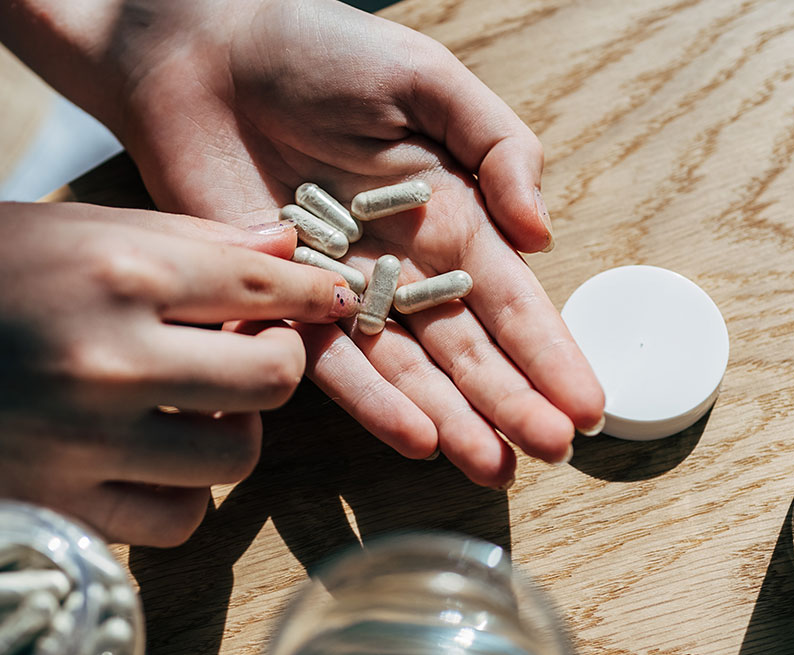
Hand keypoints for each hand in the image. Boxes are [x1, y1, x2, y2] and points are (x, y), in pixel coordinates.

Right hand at [0, 201, 353, 543]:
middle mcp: (113, 359)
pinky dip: (183, 493)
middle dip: (276, 360)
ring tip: (194, 404)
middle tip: (246, 348)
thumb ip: (182, 239)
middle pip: (271, 378)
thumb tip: (284, 242)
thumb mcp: (65, 224)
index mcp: (118, 271)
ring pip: (233, 456)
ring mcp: (86, 442)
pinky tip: (154, 458)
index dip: (309, 293)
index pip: (262, 284)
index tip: (323, 299)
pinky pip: (175, 521)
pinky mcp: (59, 504)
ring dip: (232, 429)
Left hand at [106, 0, 604, 487]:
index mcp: (451, 215)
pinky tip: (416, 439)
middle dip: (513, 402)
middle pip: (469, 349)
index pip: (511, 300)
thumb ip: (497, 146)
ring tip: (494, 467)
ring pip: (410, 371)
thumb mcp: (427, 79)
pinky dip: (374, 402)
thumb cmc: (319, 48)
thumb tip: (542, 231)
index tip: (588, 407)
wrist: (206, 49)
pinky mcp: (280, 301)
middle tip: (552, 453)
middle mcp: (404, 267)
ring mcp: (344, 291)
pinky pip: (333, 362)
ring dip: (454, 420)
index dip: (550, 352)